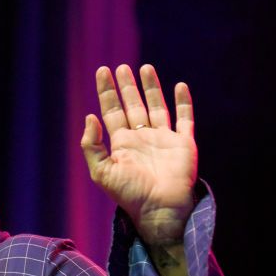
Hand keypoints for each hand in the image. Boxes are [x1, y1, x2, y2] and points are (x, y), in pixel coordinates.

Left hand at [81, 64, 197, 244]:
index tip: (102, 72)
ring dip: (151, 88)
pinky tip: (180, 86)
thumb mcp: (101, 172)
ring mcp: (163, 139)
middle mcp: (142, 138)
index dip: (107, 92)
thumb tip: (90, 117)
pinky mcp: (183, 143)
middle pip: (133, 105)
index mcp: (122, 144)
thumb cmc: (129, 194)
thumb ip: (92, 146)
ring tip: (145, 68)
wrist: (159, 208)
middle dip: (127, 86)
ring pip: (157, 107)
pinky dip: (184, 102)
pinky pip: (185, 118)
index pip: (111, 112)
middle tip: (121, 67)